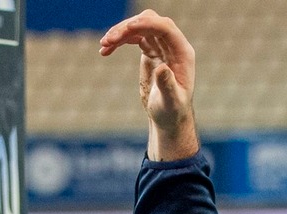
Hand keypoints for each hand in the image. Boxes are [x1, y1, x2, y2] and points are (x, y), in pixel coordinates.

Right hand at [99, 9, 198, 160]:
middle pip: (150, 22)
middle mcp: (172, 45)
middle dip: (128, 27)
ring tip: (103, 44)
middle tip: (108, 40)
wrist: (168, 118)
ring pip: (140, 27)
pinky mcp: (150, 51)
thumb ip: (167, 85)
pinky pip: (133, 38)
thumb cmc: (172, 112)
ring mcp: (161, 46)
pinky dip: (119, 41)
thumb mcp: (170, 102)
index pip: (165, 28)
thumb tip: (161, 68)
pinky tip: (105, 50)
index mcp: (182, 53)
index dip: (147, 24)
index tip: (127, 29)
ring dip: (120, 33)